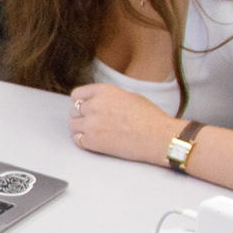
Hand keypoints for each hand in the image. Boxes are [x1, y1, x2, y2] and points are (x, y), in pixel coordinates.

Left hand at [67, 82, 182, 165]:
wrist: (159, 137)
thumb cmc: (150, 118)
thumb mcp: (129, 96)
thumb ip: (109, 97)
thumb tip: (98, 101)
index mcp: (104, 91)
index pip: (77, 94)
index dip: (80, 102)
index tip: (84, 108)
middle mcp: (95, 105)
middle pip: (73, 110)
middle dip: (81, 116)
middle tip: (92, 122)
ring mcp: (92, 123)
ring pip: (72, 125)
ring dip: (81, 129)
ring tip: (94, 132)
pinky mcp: (93, 141)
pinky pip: (77, 140)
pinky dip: (84, 141)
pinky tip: (95, 141)